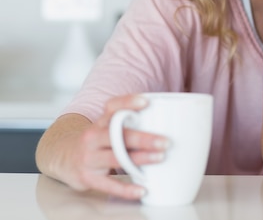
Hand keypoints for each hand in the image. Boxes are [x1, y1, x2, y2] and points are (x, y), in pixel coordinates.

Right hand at [37, 94, 169, 199]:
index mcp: (100, 121)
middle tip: (165, 141)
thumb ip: (129, 123)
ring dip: (140, 158)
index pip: (112, 107)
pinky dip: (126, 189)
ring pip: (115, 157)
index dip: (128, 103)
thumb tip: (170, 120)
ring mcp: (89, 157)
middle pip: (117, 135)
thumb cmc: (97, 140)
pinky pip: (109, 184)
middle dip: (142, 138)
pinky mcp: (88, 177)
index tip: (146, 102)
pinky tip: (142, 189)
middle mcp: (93, 137)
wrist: (64, 157)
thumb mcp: (106, 126)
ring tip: (160, 157)